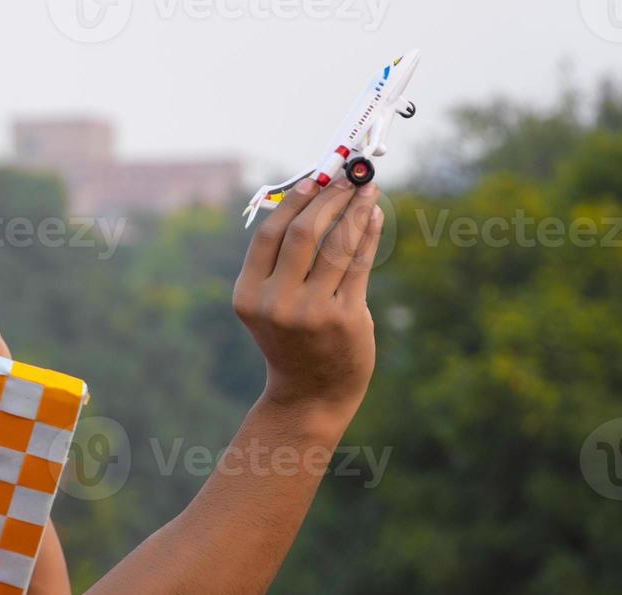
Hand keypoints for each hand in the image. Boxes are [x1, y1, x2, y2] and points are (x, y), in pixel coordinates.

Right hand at [232, 178, 383, 420]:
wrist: (310, 392)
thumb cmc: (292, 337)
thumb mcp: (270, 302)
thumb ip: (282, 260)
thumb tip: (314, 197)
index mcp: (247, 295)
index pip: (269, 235)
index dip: (295, 200)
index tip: (317, 176)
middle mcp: (275, 303)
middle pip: (303, 233)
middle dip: (330, 198)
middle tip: (348, 178)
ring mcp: (311, 311)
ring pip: (337, 244)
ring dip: (356, 209)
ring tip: (368, 190)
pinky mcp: (344, 317)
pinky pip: (360, 263)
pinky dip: (369, 233)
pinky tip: (374, 215)